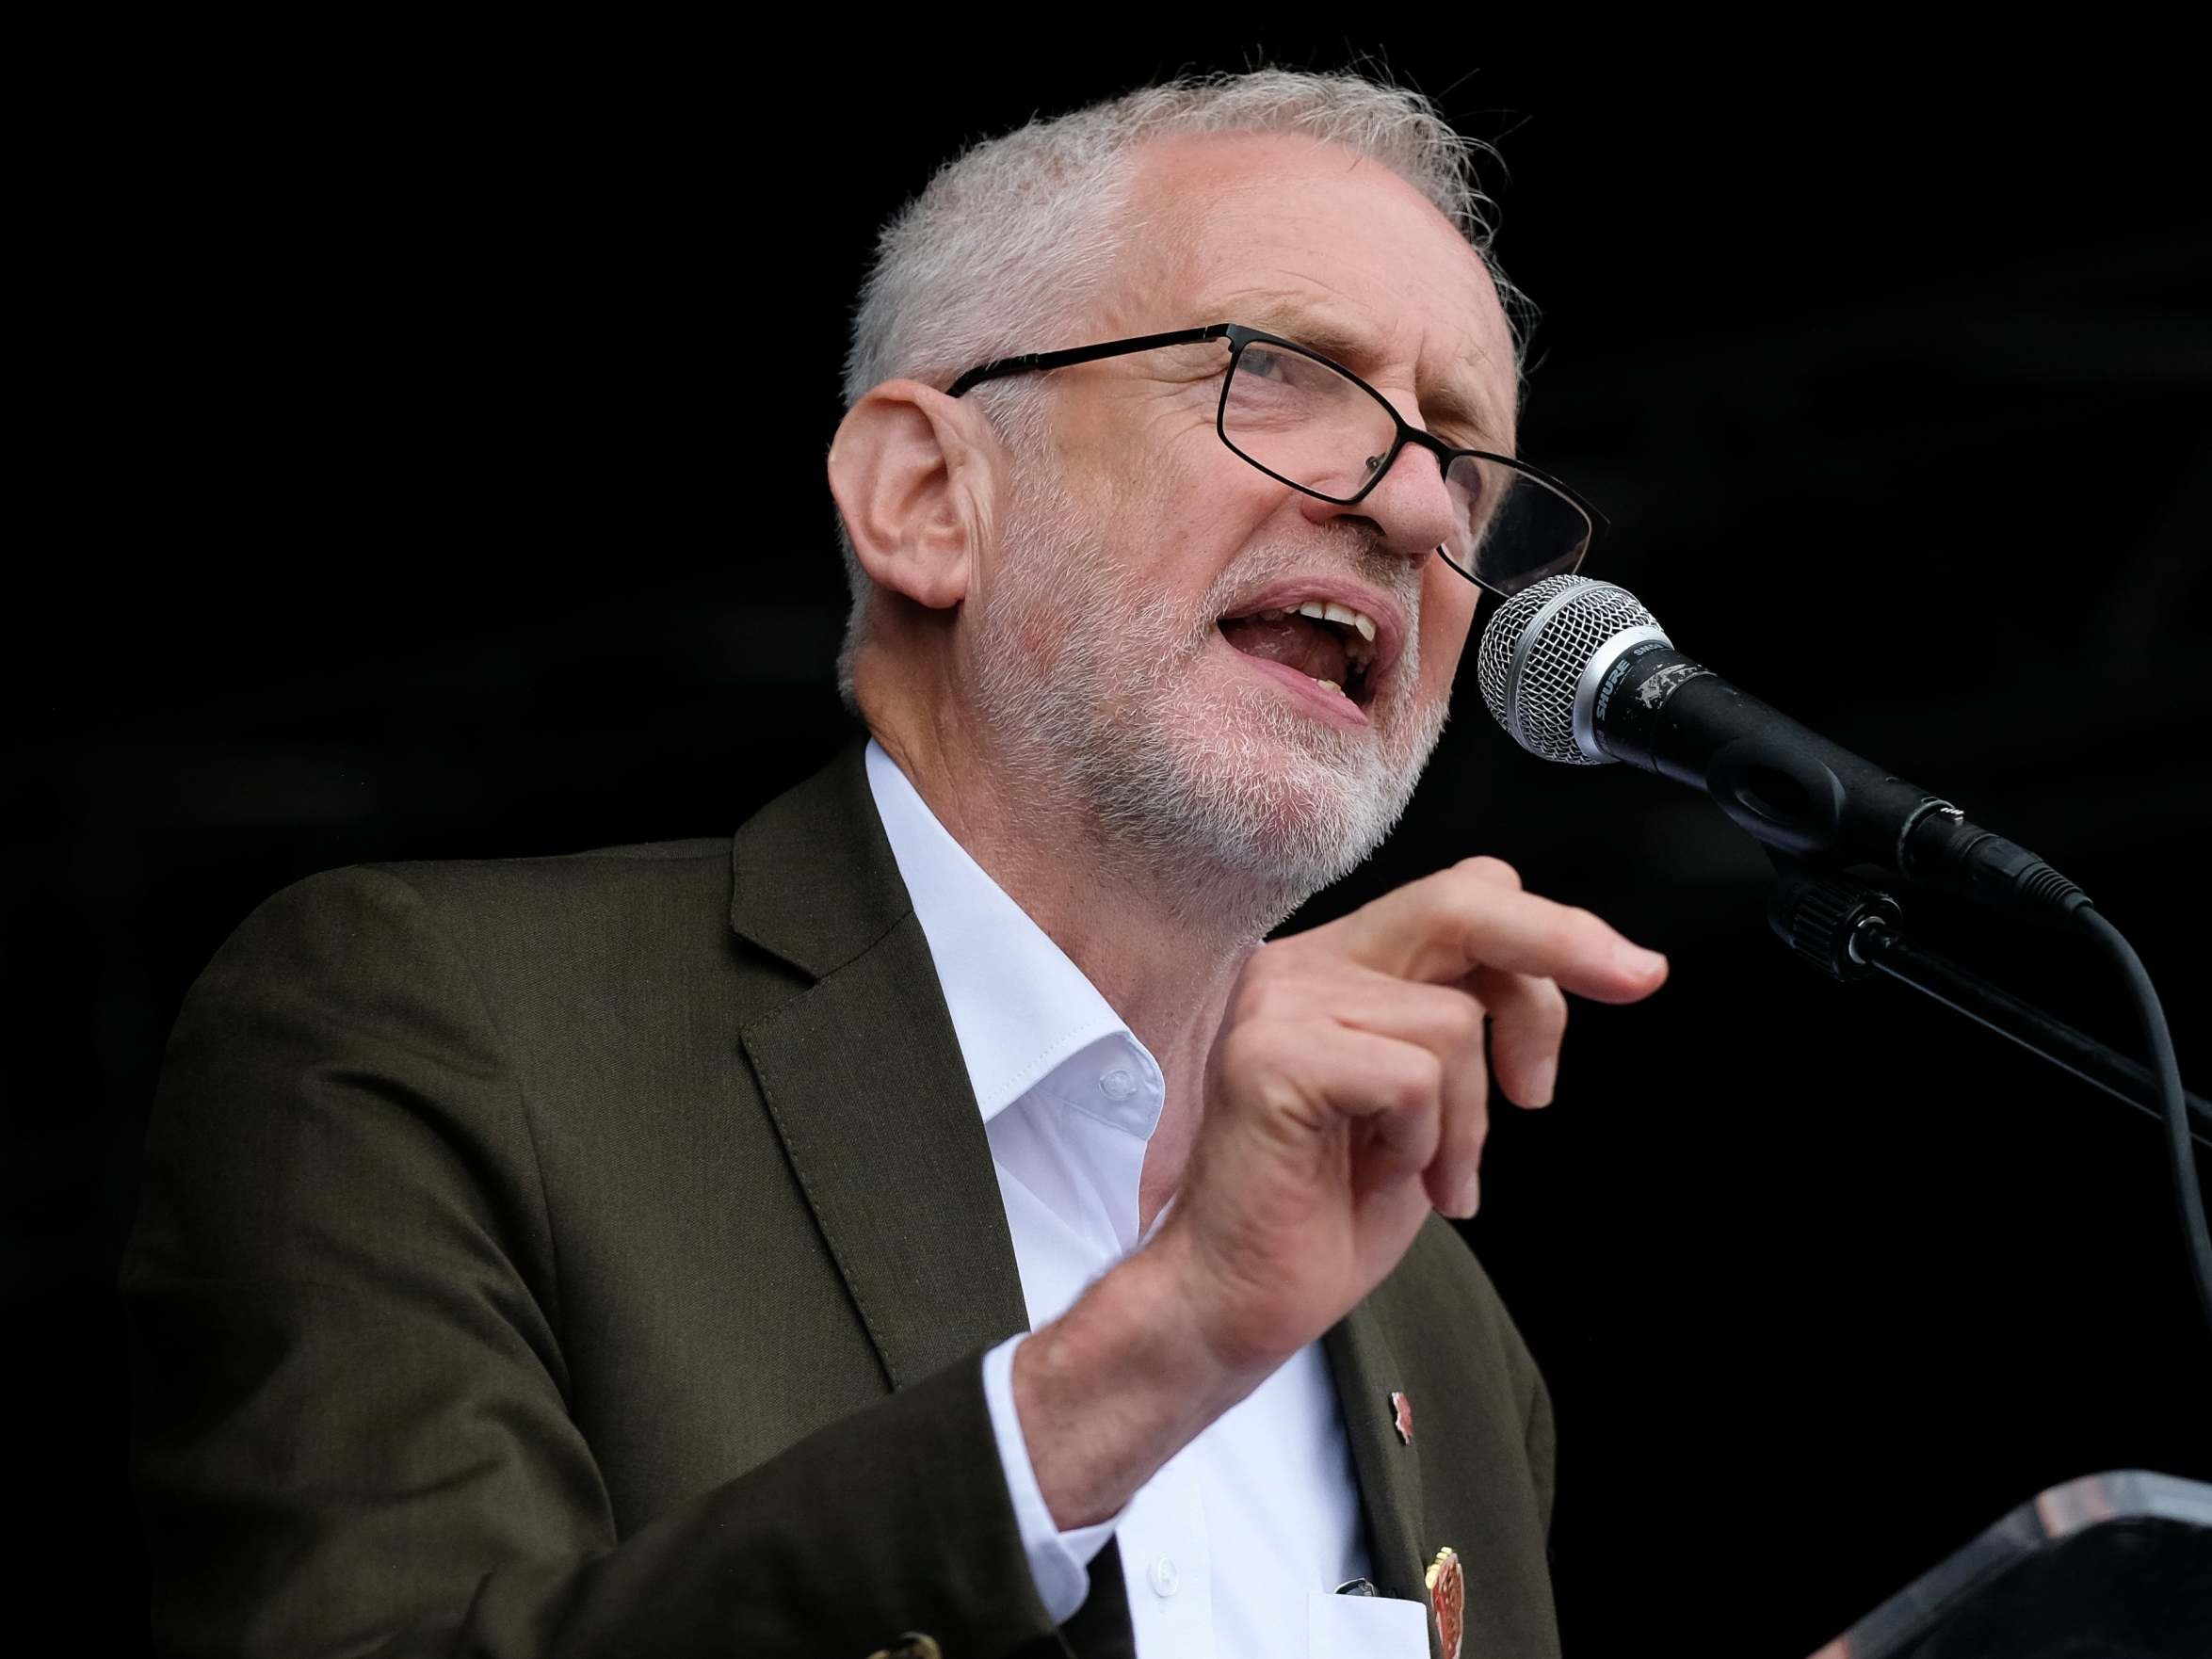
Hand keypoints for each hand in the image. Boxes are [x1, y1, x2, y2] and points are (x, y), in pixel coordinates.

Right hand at [1015, 857, 1666, 1526]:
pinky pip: (1413, 1078)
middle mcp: (1301, 965)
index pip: (1457, 899)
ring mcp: (1279, 1002)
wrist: (1238, 1300)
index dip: (1550, 930)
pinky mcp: (1271, 1053)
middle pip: (1459, 907)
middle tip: (1641, 981)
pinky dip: (1422, 1141)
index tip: (1632, 975)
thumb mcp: (1433, 1108)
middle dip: (1565, 941)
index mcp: (1336, 968)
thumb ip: (1470, 1028)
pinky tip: (1376, 1174)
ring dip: (1468, 1121)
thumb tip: (1577, 969)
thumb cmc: (1328, 1214)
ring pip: (1451, 1024)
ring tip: (1430, 1177)